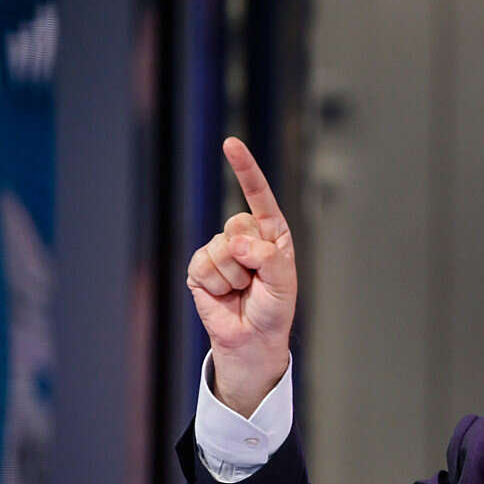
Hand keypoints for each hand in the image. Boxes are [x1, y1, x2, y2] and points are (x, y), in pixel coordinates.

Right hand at [186, 137, 296, 416]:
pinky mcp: (200, 268)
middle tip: (255, 280)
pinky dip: (216, 284)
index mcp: (271, 232)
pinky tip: (224, 294)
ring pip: (220, 249)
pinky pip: (203, 265)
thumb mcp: (283, 281)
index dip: (245, 169)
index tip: (230, 143)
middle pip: (237, 224)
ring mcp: (220, 251)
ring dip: (233, 276)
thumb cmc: (274, 308)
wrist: (252, 340)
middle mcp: (245, 236)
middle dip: (249, 256)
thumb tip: (236, 243)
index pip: (258, 195)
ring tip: (241, 290)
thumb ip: (267, 257)